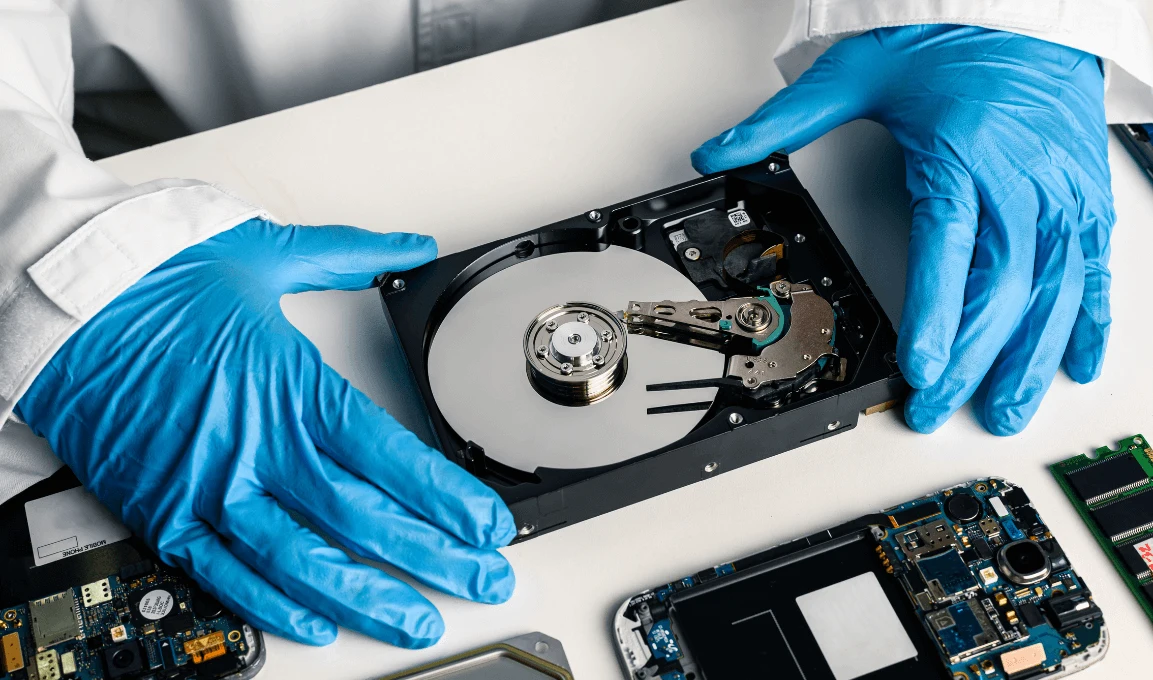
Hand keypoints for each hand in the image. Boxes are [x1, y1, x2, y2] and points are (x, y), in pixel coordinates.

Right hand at [15, 218, 515, 646]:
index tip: (488, 525)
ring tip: (417, 620)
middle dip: (433, 556)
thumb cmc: (163, 278)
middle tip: (481, 579)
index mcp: (293, 385)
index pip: (390, 456)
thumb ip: (351, 254)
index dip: (447, 499)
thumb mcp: (268, 251)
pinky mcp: (164, 511)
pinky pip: (224, 572)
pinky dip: (271, 603)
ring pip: (302, 558)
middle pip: (362, 516)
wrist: (67, 300)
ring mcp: (210, 485)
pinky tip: (315, 622)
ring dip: (364, 597)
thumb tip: (411, 245)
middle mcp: (258, 444)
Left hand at [692, 25, 1113, 434]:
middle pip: (1001, 287)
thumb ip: (787, 120)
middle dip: (970, 359)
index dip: (936, 315)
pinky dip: (1089, 321)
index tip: (922, 368)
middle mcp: (1019, 181)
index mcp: (960, 157)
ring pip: (1055, 291)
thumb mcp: (855, 73)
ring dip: (1030, 358)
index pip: (946, 248)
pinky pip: (1097, 268)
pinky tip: (1076, 364)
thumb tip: (719, 152)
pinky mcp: (1086, 197)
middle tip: (939, 407)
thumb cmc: (949, 41)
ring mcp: (1060, 192)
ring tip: (1005, 407)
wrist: (1025, 7)